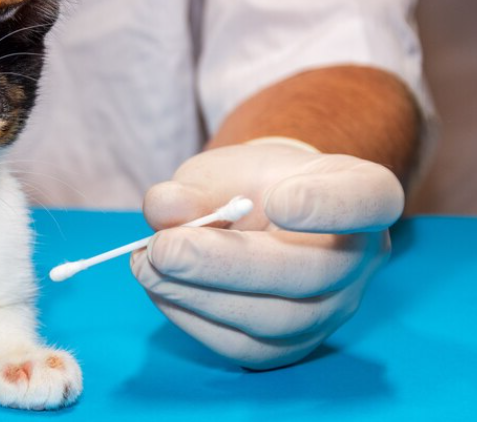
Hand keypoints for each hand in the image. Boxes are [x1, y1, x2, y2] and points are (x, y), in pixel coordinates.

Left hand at [130, 138, 401, 369]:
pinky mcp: (291, 346)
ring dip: (200, 295)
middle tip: (163, 248)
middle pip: (312, 272)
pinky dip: (193, 317)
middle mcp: (362, 258)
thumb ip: (194, 186)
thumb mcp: (221, 169)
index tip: (279, 201)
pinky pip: (244, 346)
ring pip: (277, 320)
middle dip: (227, 264)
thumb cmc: (248, 184)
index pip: (368, 199)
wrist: (260, 218)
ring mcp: (333, 309)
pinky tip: (160, 287)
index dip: (328, 204)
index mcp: (361, 191)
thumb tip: (164, 209)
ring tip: (147, 265)